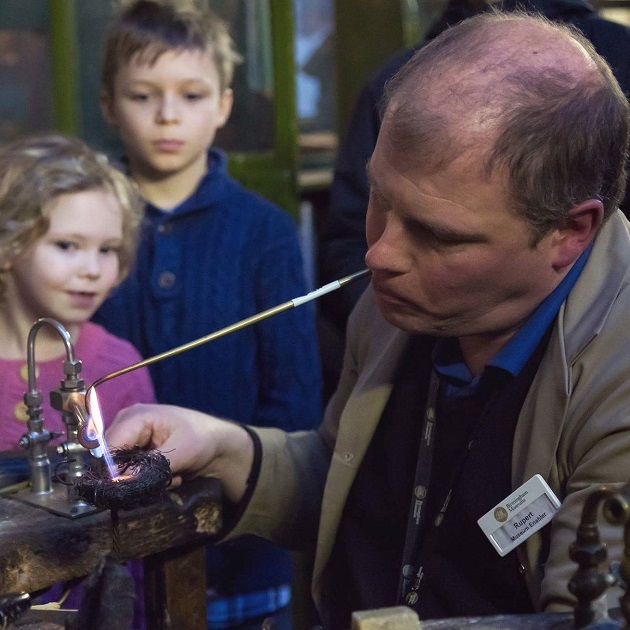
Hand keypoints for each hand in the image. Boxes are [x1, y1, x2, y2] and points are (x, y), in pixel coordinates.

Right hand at [105, 403, 253, 500]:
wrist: (215, 444)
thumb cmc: (202, 439)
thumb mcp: (180, 453)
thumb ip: (149, 467)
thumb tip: (120, 483)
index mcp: (134, 417)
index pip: (108, 449)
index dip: (113, 473)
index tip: (132, 489)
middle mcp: (125, 426)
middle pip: (111, 462)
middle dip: (137, 476)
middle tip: (164, 477)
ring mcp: (129, 439)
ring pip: (121, 472)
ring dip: (146, 479)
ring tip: (171, 474)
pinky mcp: (135, 453)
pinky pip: (131, 474)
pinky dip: (150, 478)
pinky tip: (170, 474)